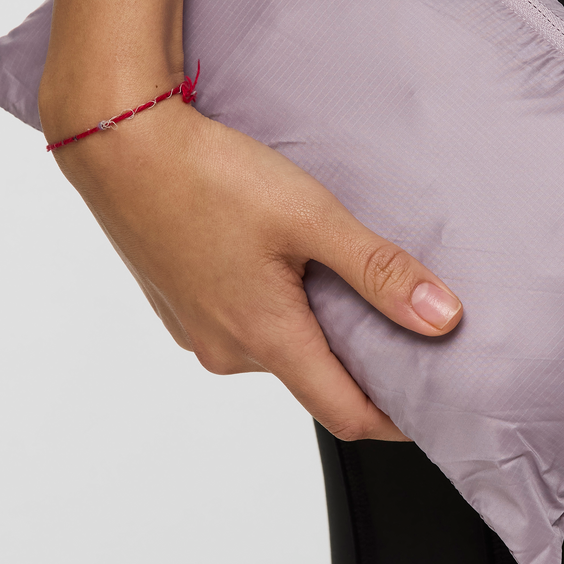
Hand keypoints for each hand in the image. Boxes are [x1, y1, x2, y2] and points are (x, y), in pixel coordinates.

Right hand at [48, 93, 462, 441]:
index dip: (394, 420)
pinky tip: (284, 260)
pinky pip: (242, 325)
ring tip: (340, 277)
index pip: (346, 415)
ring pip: (276, 347)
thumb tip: (442, 319)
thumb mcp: (312, 218)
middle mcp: (226, 349)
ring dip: (313, 327)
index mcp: (265, 337)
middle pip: (312, 379)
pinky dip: (275, 308)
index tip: (429, 407)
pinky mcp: (180, 304)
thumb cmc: (210, 176)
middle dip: (357, 361)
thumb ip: (379, 272)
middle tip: (398, 319)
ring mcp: (197, 330)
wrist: (121, 143)